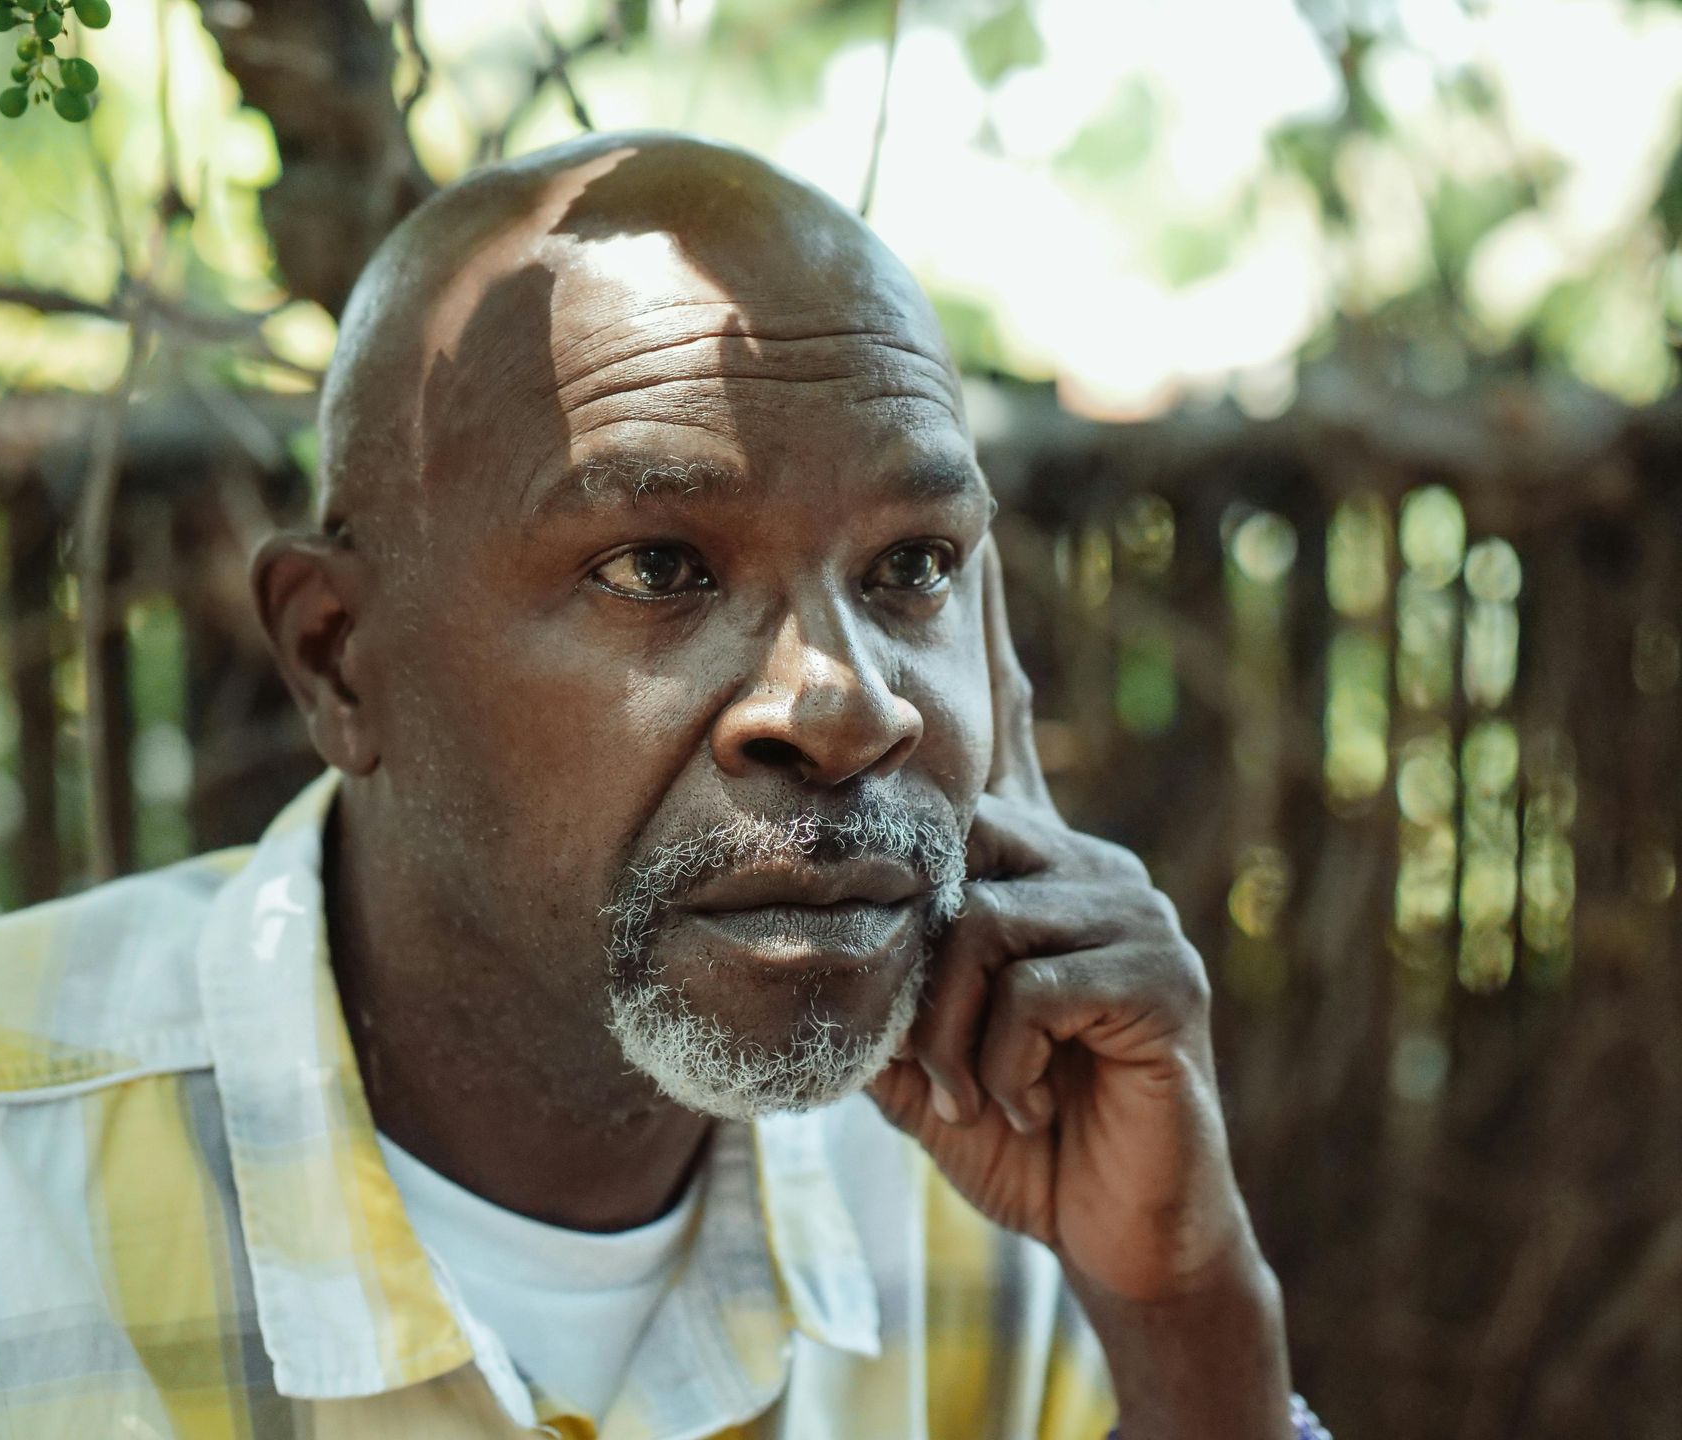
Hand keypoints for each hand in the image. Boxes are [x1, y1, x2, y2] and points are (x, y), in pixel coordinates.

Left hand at [867, 538, 1252, 1303]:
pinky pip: (1033, 982)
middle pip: (950, 852)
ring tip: (979, 1089)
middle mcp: (1085, 863)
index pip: (1009, 728)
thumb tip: (800, 919)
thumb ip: (875, 969)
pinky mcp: (1164, 977)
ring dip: (953, 1031)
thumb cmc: (1008, 1122)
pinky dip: (1002, 1058)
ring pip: (980, 923)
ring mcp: (1133, 911)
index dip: (994, 634)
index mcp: (1027, 863)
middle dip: (916, 973)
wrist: (1102, 1222)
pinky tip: (1028, 1097)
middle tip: (933, 1066)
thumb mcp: (914, 1042)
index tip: (975, 536)